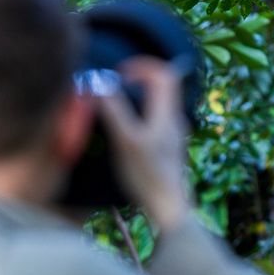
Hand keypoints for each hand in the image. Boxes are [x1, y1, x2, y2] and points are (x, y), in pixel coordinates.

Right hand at [95, 58, 193, 229]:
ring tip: (116, 103)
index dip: (143, 66)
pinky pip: (156, 119)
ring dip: (140, 96)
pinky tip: (125, 129)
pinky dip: (141, 113)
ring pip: (160, 103)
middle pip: (164, 86)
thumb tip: (99, 83)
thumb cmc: (147, 175)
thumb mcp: (126, 140)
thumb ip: (114, 110)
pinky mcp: (167, 149)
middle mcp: (174, 120)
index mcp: (167, 114)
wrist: (168, 209)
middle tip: (116, 83)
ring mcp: (172, 135)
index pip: (165, 74)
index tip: (120, 72)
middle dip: (140, 78)